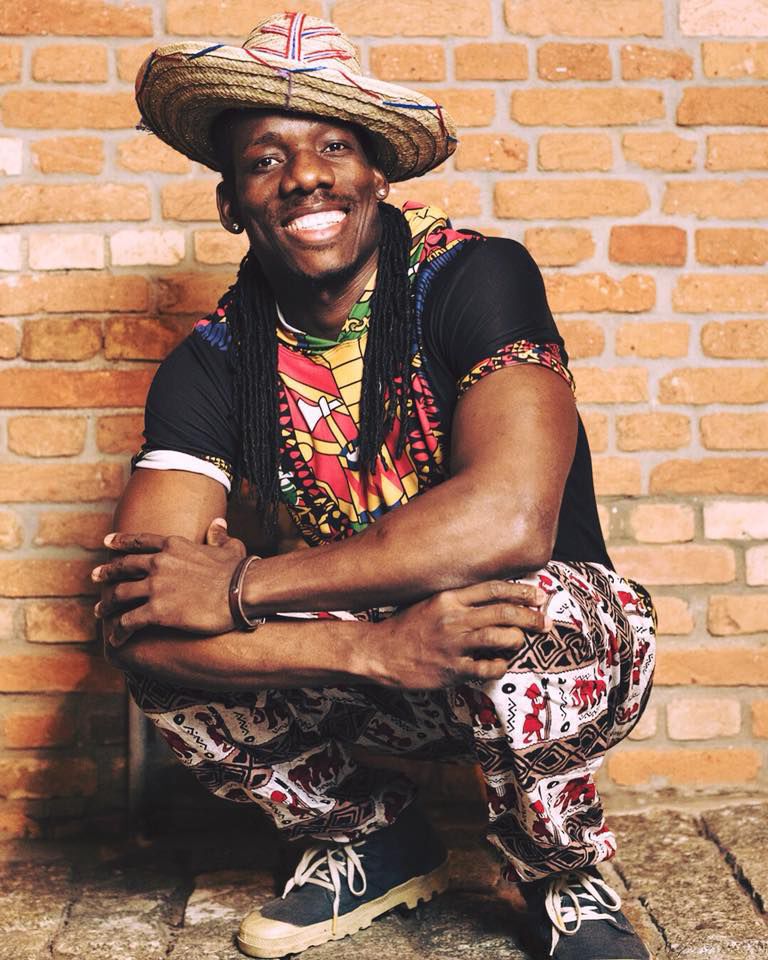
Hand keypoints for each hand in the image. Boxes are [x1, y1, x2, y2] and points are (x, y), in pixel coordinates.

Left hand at [93, 518, 246, 646]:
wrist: (241, 591)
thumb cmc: (238, 571)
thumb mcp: (230, 547)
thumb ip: (219, 535)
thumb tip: (218, 522)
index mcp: (173, 545)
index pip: (139, 541)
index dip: (120, 542)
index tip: (107, 543)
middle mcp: (158, 563)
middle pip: (122, 567)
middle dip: (106, 573)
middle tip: (95, 578)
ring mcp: (155, 587)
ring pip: (119, 595)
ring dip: (107, 604)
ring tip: (100, 612)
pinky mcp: (157, 612)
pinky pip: (128, 622)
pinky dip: (119, 630)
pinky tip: (116, 638)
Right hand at [371, 580, 550, 689]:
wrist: (380, 653)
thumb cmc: (407, 627)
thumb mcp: (432, 604)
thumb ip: (460, 601)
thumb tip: (495, 600)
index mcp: (450, 597)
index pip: (494, 589)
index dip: (521, 591)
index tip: (540, 595)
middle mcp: (454, 617)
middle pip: (504, 612)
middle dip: (531, 617)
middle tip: (545, 623)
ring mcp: (453, 643)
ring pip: (500, 637)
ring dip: (517, 640)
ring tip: (519, 643)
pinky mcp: (452, 669)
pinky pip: (488, 668)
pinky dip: (500, 666)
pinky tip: (498, 664)